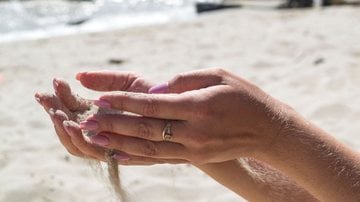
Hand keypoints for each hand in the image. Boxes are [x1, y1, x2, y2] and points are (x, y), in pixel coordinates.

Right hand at [35, 71, 186, 164]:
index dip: (60, 98)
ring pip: (77, 143)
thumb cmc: (156, 97)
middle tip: (46, 97)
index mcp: (101, 115)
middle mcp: (102, 132)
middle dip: (55, 113)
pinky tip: (76, 123)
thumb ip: (106, 79)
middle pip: (69, 128)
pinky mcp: (119, 154)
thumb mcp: (129, 83)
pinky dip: (81, 140)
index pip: (73, 109)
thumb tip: (79, 76)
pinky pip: (94, 153)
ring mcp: (109, 144)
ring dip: (63, 127)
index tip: (54, 82)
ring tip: (58, 111)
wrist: (181, 115)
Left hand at [82, 68, 292, 163]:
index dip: (124, 102)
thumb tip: (157, 90)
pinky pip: (161, 160)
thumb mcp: (218, 76)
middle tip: (86, 122)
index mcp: (198, 107)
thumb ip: (185, 80)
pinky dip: (138, 158)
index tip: (101, 99)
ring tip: (93, 139)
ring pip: (149, 149)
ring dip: (119, 144)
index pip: (152, 105)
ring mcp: (194, 149)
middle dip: (113, 125)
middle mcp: (193, 132)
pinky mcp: (195, 159)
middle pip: (145, 129)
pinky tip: (119, 155)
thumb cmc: (244, 96)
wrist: (268, 130)